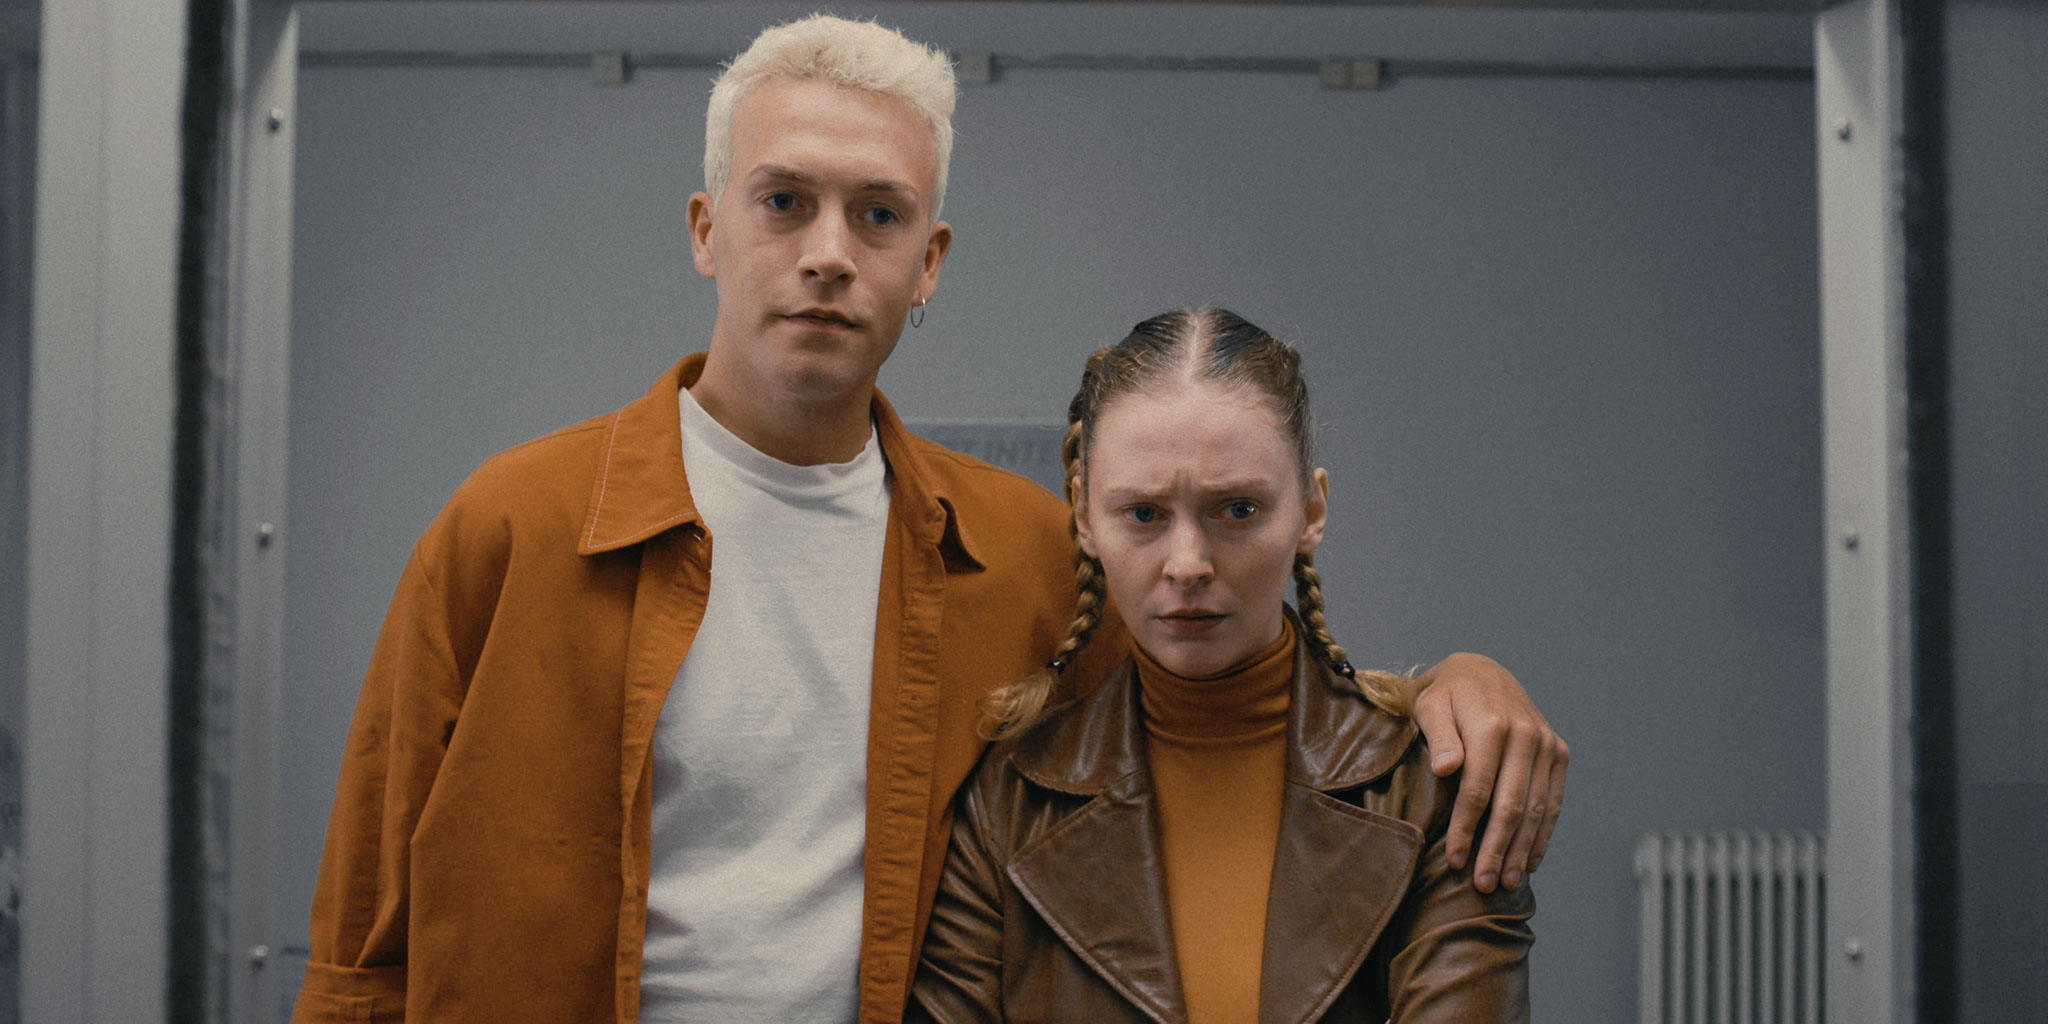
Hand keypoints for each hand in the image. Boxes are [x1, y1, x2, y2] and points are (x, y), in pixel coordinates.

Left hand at [1409, 652, 1567, 893]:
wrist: (1481, 671)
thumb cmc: (1445, 695)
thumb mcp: (1430, 706)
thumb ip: (1439, 737)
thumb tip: (1446, 768)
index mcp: (1492, 724)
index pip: (1478, 789)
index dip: (1467, 829)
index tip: (1455, 861)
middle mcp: (1526, 734)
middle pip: (1512, 805)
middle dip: (1497, 849)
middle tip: (1483, 884)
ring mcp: (1547, 744)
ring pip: (1537, 808)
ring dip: (1523, 850)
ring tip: (1506, 882)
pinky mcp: (1558, 752)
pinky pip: (1553, 800)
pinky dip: (1542, 834)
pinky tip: (1530, 861)